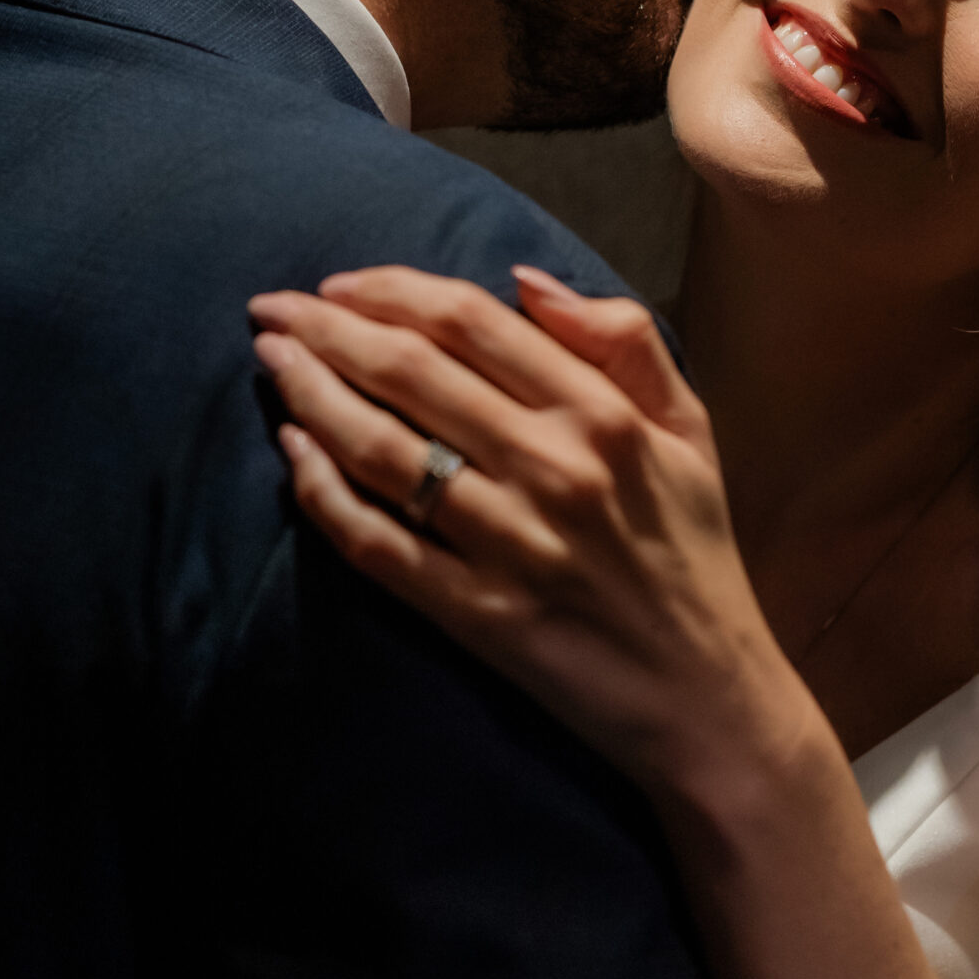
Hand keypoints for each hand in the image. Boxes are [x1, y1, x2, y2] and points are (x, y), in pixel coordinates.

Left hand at [247, 265, 825, 803]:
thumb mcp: (691, 430)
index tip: (339, 283)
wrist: (707, 698)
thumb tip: (525, 279)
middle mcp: (553, 470)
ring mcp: (510, 545)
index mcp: (604, 415)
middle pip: (413, 373)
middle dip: (328, 328)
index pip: (472, 323)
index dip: (392, 290)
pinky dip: (324, 494)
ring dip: (312, 395)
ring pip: (383, 450)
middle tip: (272, 308)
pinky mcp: (476, 614)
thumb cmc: (693, 553)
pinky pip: (379, 545)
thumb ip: (625, 341)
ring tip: (271, 361)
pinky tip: (293, 453)